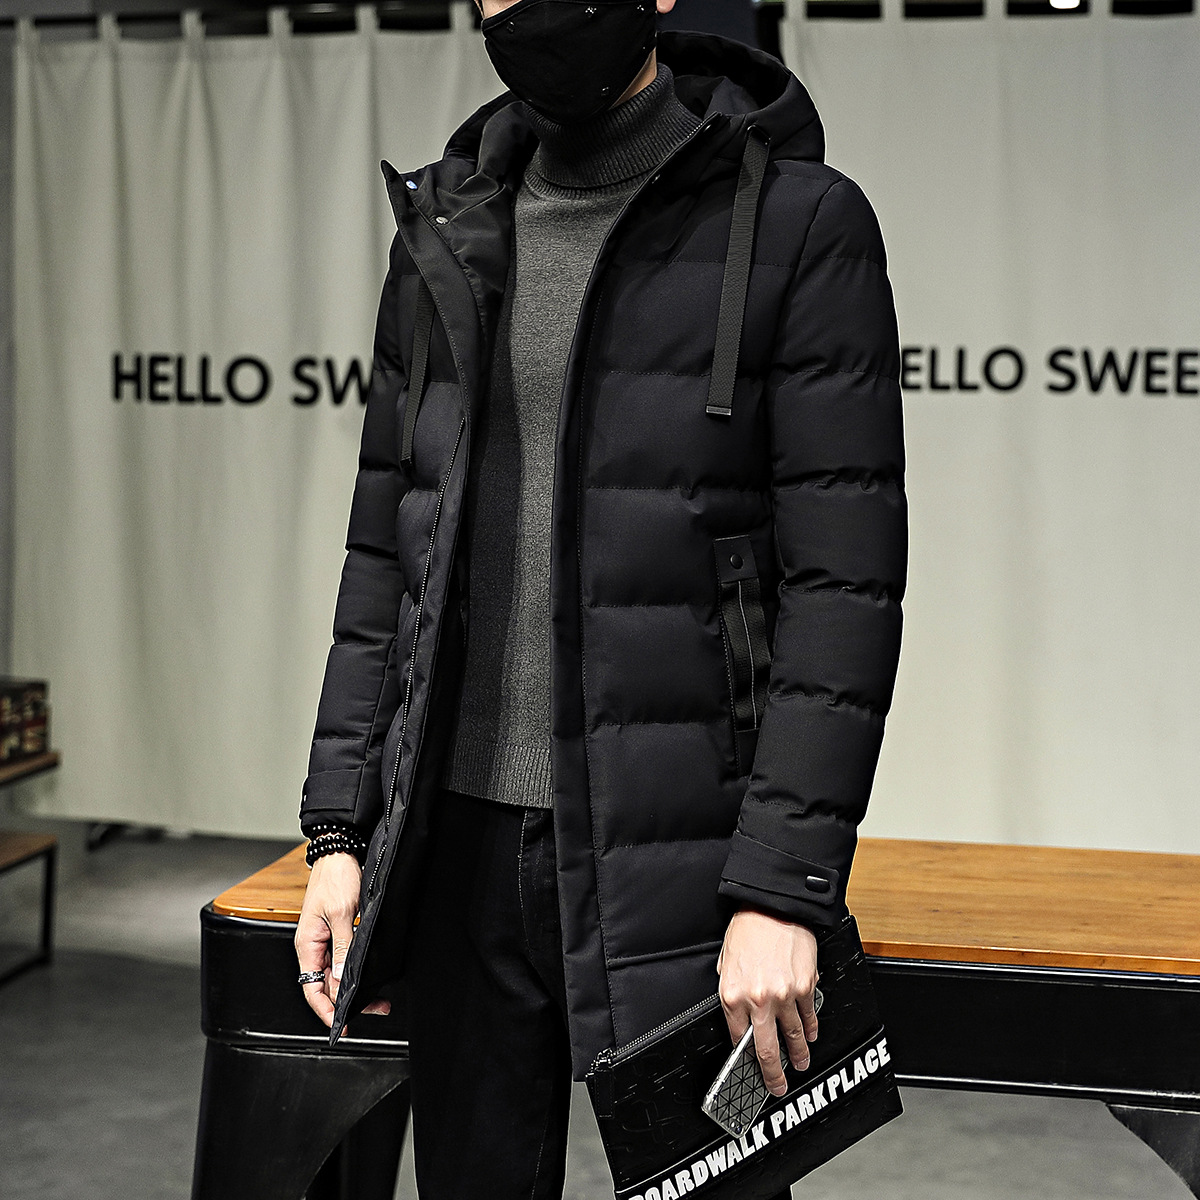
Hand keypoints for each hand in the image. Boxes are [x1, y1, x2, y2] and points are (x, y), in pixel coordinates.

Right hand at [294, 850, 390, 1030]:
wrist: (340, 851)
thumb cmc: (336, 877)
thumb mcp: (342, 912)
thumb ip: (342, 946)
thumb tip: (340, 979)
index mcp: (307, 944)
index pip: (312, 989)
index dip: (326, 1010)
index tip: (342, 1025)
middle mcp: (313, 946)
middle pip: (325, 985)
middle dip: (345, 1003)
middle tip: (372, 1009)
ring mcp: (325, 939)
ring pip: (335, 974)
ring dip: (352, 988)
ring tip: (377, 998)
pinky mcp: (336, 931)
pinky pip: (342, 959)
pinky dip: (353, 971)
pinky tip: (368, 976)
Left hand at [716, 907, 818, 1097]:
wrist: (772, 906)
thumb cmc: (748, 928)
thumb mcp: (726, 961)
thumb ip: (731, 990)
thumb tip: (739, 1014)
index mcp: (732, 995)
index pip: (738, 1039)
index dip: (745, 1057)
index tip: (750, 1069)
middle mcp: (758, 1000)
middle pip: (766, 1050)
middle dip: (772, 1075)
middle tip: (777, 1086)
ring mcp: (784, 996)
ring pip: (793, 1037)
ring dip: (798, 1054)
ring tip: (799, 1063)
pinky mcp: (805, 987)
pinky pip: (809, 1016)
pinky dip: (811, 1029)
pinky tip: (810, 1035)